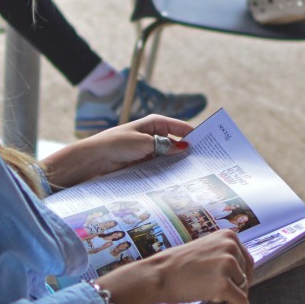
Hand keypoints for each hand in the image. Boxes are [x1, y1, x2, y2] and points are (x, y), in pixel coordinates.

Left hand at [41, 114, 191, 187]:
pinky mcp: (143, 164)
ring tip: (196, 174)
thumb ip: (165, 146)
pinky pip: (160, 167)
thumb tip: (185, 148)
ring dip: (178, 164)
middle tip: (206, 163)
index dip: (196, 135)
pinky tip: (178, 180)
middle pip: (177, 143)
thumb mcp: (144, 143)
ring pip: (170, 157)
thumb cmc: (116, 144)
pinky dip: (167, 172)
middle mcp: (154, 135)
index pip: (181, 127)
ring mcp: (149, 150)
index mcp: (155, 123)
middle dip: (189, 152)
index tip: (211, 146)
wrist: (93, 160)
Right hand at [97, 230, 253, 303]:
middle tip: (229, 298)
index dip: (243, 275)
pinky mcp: (224, 285)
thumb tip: (245, 277)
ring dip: (236, 297)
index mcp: (227, 236)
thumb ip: (224, 256)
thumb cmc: (178, 266)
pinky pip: (242, 301)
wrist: (159, 275)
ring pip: (244, 288)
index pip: (246, 259)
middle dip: (240, 287)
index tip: (238, 285)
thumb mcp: (206, 250)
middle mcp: (230, 247)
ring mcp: (227, 265)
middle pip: (246, 274)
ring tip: (221, 300)